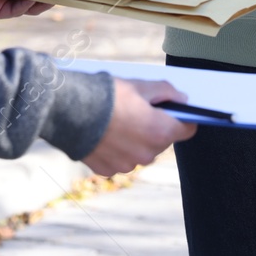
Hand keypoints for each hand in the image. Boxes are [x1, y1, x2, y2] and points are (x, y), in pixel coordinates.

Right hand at [83, 78, 198, 175]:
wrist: (68, 110)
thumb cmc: (106, 95)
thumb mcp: (140, 85)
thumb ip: (166, 91)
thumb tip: (182, 99)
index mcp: (160, 132)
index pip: (187, 129)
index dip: (182, 117)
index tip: (173, 110)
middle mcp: (147, 154)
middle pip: (162, 141)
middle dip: (155, 126)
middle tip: (137, 110)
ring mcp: (127, 165)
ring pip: (140, 152)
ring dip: (135, 139)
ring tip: (117, 121)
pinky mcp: (108, 170)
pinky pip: (120, 160)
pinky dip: (116, 149)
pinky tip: (104, 133)